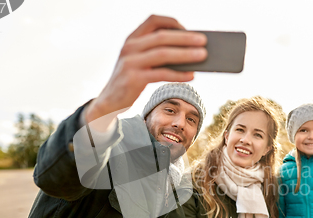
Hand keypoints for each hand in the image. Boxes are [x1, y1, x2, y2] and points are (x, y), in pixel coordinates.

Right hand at [86, 15, 206, 123]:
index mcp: (132, 38)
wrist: (108, 101)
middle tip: (204, 41)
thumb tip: (188, 50)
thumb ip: (155, 52)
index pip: (153, 20)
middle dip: (185, 38)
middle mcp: (130, 47)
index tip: (188, 29)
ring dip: (186, 54)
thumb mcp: (138, 61)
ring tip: (202, 56)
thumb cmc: (130, 79)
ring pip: (163, 54)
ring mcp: (130, 62)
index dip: (172, 23)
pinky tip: (191, 76)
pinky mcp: (133, 79)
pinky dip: (178, 74)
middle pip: (162, 37)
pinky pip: (161, 74)